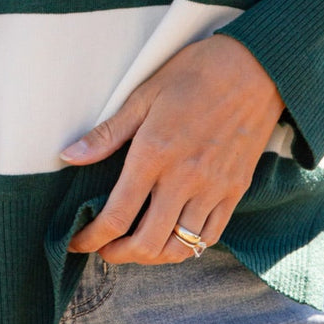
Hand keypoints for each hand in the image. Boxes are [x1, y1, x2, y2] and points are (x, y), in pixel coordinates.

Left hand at [62, 35, 284, 264]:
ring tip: (136, 246)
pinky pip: (210, 237)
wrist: (254, 67)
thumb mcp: (144, 94)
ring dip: (152, 256)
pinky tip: (172, 236)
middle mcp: (184, 179)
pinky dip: (187, 247)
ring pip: (179, 248)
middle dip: (118, 255)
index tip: (78, 241)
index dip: (92, 238)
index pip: (117, 216)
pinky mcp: (235, 191)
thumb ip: (108, 133)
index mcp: (154, 154)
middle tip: (104, 249)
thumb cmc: (195, 74)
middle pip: (146, 244)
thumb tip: (69, 156)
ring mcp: (213, 189)